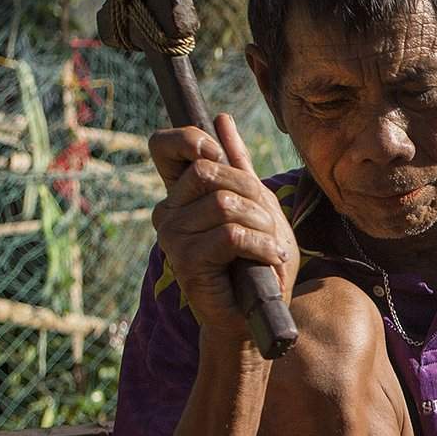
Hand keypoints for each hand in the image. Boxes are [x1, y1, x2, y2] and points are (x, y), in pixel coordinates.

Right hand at [148, 113, 297, 345]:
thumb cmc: (256, 262)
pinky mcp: (185, 261)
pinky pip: (231, 235)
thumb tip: (221, 119)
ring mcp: (172, 236)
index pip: (165, 145)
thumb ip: (237, 166)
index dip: (193, 140)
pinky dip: (262, 246)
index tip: (220, 159)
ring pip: (225, 204)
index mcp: (180, 195)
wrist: (253, 316)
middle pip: (211, 173)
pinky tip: (270, 261)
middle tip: (268, 224)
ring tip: (271, 248)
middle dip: (253, 194)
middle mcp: (167, 212)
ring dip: (263, 226)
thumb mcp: (255, 206)